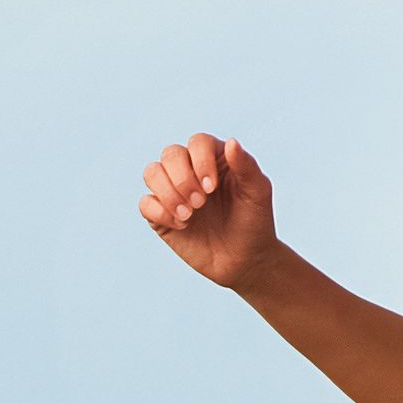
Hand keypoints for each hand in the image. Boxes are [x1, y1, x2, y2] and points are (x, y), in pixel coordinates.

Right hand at [137, 133, 279, 289]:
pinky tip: (181, 225)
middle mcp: (191, 170)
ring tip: (189, 215)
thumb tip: (231, 141)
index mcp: (215, 158)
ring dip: (167, 192)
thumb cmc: (254, 222)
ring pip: (152, 172)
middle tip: (200, 204)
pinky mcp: (161, 216)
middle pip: (171, 154)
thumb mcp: (258, 193)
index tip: (212, 187)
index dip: (200, 161)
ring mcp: (173, 192)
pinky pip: (145, 203)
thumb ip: (246, 166)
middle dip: (182, 179)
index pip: (197, 142)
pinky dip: (159, 212)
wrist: (244, 261)